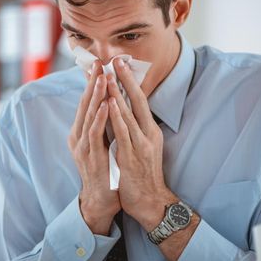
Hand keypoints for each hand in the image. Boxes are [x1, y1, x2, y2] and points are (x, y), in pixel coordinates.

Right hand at [68, 60, 120, 234]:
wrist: (101, 198)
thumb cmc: (106, 169)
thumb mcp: (103, 142)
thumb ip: (103, 124)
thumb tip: (109, 103)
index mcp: (82, 131)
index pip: (87, 102)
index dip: (92, 83)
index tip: (99, 64)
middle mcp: (78, 135)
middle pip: (85, 104)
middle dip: (92, 82)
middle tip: (99, 62)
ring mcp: (82, 145)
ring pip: (88, 115)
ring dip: (95, 95)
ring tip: (102, 77)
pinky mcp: (89, 156)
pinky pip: (94, 133)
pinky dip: (99, 117)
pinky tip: (105, 104)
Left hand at [106, 58, 176, 230]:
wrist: (151, 200)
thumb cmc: (143, 174)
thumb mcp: (143, 147)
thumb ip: (135, 129)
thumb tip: (123, 111)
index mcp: (150, 131)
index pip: (140, 101)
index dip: (130, 82)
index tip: (121, 65)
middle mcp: (148, 134)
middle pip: (137, 101)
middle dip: (125, 80)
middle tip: (116, 60)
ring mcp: (141, 144)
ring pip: (128, 114)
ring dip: (118, 93)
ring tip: (109, 75)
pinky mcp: (132, 156)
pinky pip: (123, 132)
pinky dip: (116, 116)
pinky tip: (110, 103)